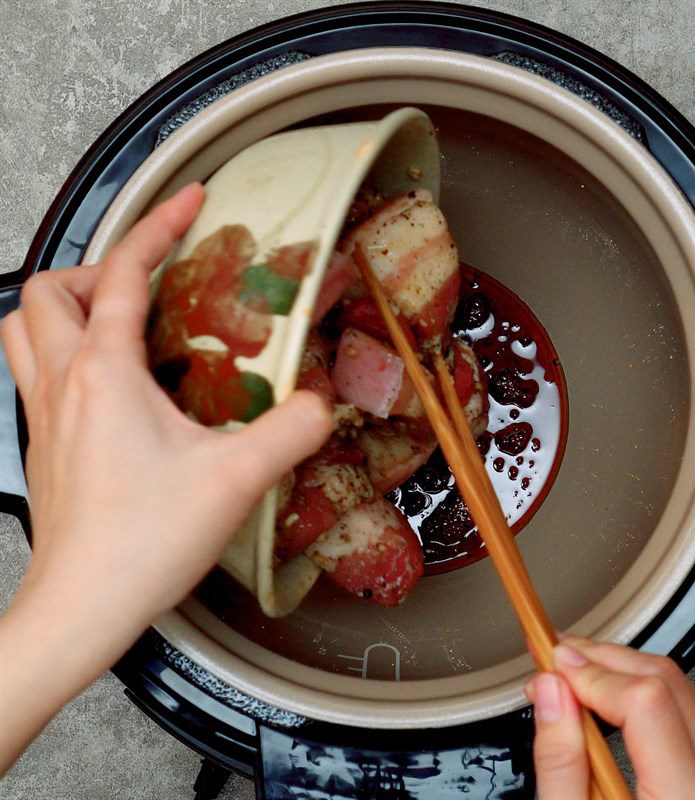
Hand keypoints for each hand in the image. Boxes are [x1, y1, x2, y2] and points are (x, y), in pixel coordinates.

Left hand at [0, 183, 333, 769]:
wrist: (82, 606)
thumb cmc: (143, 542)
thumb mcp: (238, 478)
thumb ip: (292, 430)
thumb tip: (321, 402)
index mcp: (104, 374)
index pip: (121, 273)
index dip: (159, 226)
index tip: (191, 202)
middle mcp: (61, 384)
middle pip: (46, 290)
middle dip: (96, 265)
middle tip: (146, 278)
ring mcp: (43, 416)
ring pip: (22, 328)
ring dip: (66, 306)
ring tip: (117, 315)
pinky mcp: (43, 447)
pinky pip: (36, 373)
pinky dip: (65, 352)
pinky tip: (112, 382)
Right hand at [526, 637, 694, 799]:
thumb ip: (560, 762)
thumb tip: (549, 693)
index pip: (644, 699)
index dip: (590, 671)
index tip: (550, 663)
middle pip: (664, 681)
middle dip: (600, 657)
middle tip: (552, 656)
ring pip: (679, 687)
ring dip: (620, 669)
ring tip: (572, 675)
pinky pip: (689, 709)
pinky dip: (643, 691)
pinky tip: (607, 697)